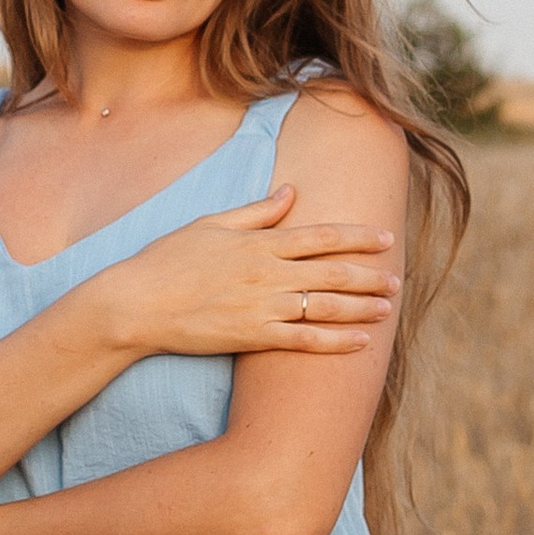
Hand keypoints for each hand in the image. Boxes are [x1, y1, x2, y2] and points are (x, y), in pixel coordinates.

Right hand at [89, 183, 399, 363]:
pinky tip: (360, 342)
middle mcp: (268, 273)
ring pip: (326, 306)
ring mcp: (263, 307)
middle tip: (397, 279)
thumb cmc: (168, 260)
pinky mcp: (253, 337)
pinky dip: (336, 341)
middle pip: (334, 272)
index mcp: (261, 243)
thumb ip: (257, 211)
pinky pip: (305, 341)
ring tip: (388, 308)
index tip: (385, 238)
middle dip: (370, 275)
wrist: (137, 304)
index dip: (358, 237)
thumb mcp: (212, 224)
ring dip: (362, 307)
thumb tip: (291, 192)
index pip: (322, 236)